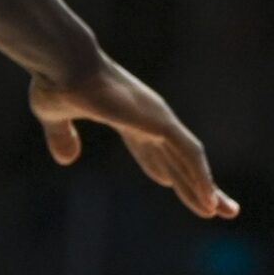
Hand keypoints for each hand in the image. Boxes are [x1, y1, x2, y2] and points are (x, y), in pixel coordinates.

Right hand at [30, 56, 238, 219]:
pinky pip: (189, 154)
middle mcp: (147, 116)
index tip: (168, 183)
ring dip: (206, 186)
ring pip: (190, 159)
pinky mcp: (159, 121)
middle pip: (178, 157)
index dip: (160, 166)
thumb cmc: (56, 81)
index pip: (150, 146)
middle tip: (216, 208)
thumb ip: (61, 135)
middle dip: (195, 183)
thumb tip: (66, 159)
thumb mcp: (53, 115)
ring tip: (221, 211)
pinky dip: (201, 177)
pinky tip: (210, 200)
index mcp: (124, 115)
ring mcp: (157, 118)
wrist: (63, 63)